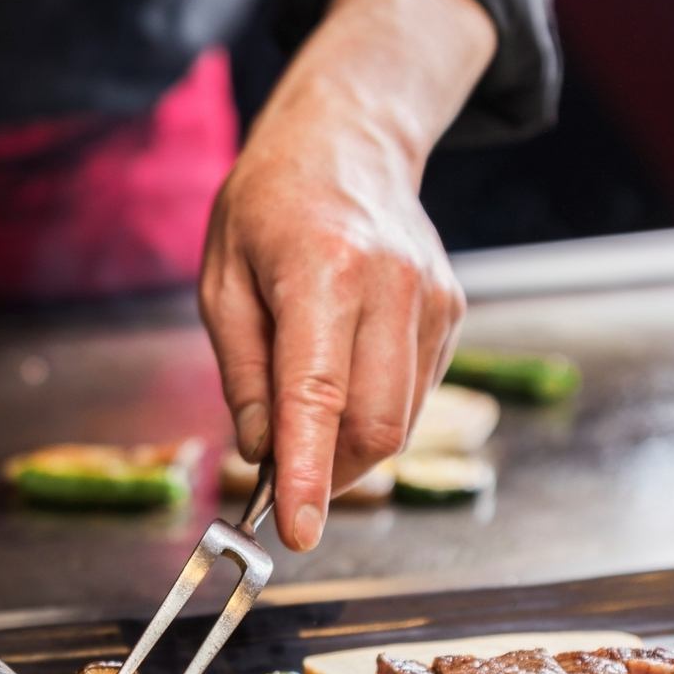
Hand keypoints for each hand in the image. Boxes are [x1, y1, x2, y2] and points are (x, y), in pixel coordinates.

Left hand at [200, 0, 494, 550]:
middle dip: (329, 473)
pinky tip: (343, 384)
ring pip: (401, 421)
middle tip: (283, 477)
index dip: (308, 475)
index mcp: (323, 272)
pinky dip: (374, 415)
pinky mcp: (451, 310)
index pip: (317, 397)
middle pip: (373, 425)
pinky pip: (415, 395)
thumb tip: (261, 452)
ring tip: (305, 423)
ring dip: (350, 450)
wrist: (346, 142)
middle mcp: (391, 286)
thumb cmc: (267, 208)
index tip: (295, 531)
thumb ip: (241, 373)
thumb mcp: (222, 282)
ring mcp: (433, 299)